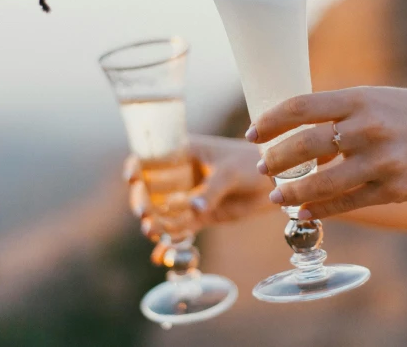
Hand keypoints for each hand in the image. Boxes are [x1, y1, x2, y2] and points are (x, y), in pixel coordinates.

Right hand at [125, 135, 268, 262]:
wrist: (274, 182)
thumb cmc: (251, 163)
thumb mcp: (230, 171)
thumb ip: (212, 189)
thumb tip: (194, 208)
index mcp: (184, 152)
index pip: (152, 157)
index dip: (137, 166)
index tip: (132, 179)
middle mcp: (181, 174)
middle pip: (151, 188)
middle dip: (143, 201)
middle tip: (143, 214)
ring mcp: (189, 196)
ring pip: (163, 211)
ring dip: (154, 222)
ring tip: (151, 233)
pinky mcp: (200, 215)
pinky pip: (180, 228)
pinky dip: (171, 238)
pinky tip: (162, 253)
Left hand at [247, 87, 406, 219]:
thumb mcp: (376, 97)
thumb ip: (339, 110)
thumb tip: (294, 124)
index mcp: (360, 99)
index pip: (301, 107)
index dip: (270, 121)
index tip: (252, 133)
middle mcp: (368, 129)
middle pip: (305, 146)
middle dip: (275, 159)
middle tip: (262, 166)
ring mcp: (381, 162)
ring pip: (322, 182)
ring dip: (291, 192)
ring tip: (276, 195)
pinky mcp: (392, 190)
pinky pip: (346, 204)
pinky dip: (319, 210)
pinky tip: (302, 212)